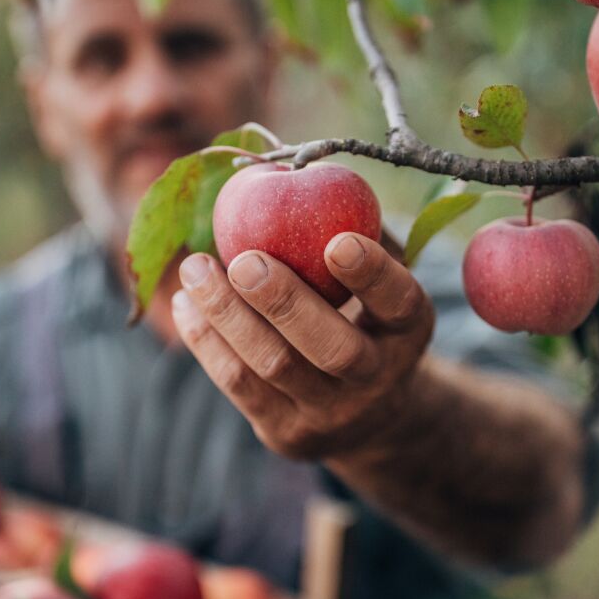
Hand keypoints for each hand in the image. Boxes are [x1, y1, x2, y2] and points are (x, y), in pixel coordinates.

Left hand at [171, 232, 435, 461]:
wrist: (365, 413)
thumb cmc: (364, 314)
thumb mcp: (377, 277)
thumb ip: (355, 229)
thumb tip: (302, 165)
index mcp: (410, 329)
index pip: (398, 303)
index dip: (372, 274)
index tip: (338, 241)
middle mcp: (378, 377)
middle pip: (332, 348)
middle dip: (284, 302)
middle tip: (244, 260)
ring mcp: (332, 413)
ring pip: (274, 366)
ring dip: (227, 315)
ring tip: (194, 268)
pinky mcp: (287, 433)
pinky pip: (239, 385)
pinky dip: (207, 341)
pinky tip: (187, 302)